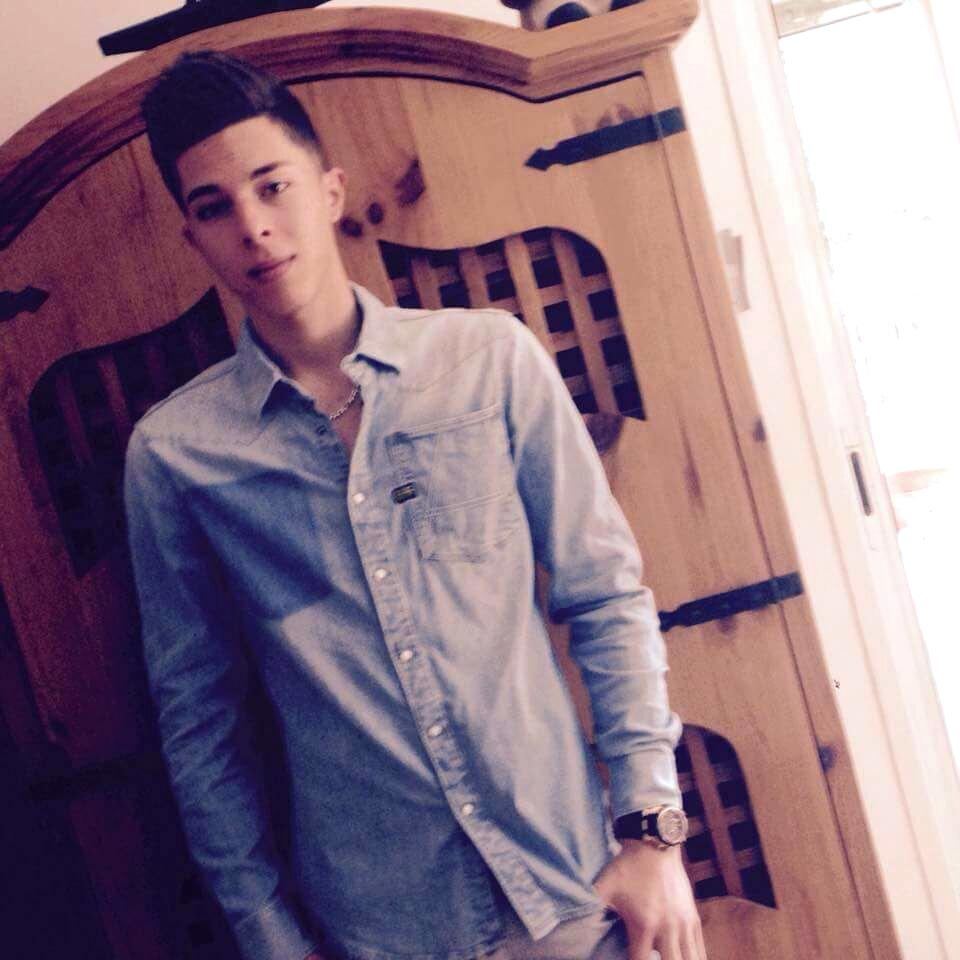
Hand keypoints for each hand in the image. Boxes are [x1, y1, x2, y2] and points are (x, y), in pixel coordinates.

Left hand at [594, 840, 705, 959]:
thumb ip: (588, 903)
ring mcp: (684, 924)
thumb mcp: (604, 886)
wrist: (654, 845)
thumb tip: (566, 913)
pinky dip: (694, 959)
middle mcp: (668, 928)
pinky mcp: (694, 918)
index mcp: (644, 924)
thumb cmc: (627, 866)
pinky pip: (700, 950)